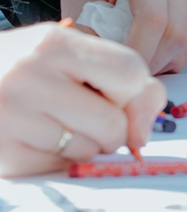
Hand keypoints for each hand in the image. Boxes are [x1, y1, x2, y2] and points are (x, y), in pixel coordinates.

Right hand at [0, 23, 165, 177]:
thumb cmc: (22, 66)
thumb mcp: (65, 50)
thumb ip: (116, 73)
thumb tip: (147, 125)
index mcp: (54, 43)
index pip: (130, 72)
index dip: (136, 91)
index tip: (122, 95)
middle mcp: (30, 77)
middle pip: (114, 122)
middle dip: (115, 126)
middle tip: (91, 114)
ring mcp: (12, 117)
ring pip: (90, 150)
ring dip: (88, 144)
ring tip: (60, 123)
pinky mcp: (4, 154)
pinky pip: (60, 168)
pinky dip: (60, 159)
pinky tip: (41, 138)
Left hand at [60, 0, 186, 73]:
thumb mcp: (77, 9)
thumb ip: (93, 39)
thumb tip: (110, 74)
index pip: (152, 17)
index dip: (140, 52)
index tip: (120, 75)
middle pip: (176, 30)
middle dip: (153, 62)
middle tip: (128, 78)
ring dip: (165, 62)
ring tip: (138, 65)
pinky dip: (177, 55)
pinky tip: (154, 56)